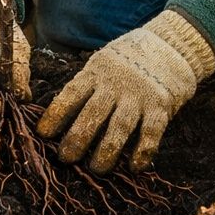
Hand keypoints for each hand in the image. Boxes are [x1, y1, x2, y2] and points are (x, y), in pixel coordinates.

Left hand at [37, 10, 214, 172]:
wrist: (171, 46)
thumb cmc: (128, 60)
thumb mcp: (103, 62)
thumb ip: (87, 85)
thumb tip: (59, 116)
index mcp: (96, 72)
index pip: (71, 94)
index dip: (55, 115)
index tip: (43, 134)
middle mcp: (116, 84)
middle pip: (93, 114)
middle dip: (77, 139)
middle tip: (66, 158)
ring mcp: (139, 95)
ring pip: (119, 127)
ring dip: (107, 151)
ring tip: (97, 169)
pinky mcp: (161, 106)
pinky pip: (150, 133)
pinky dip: (142, 151)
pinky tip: (135, 166)